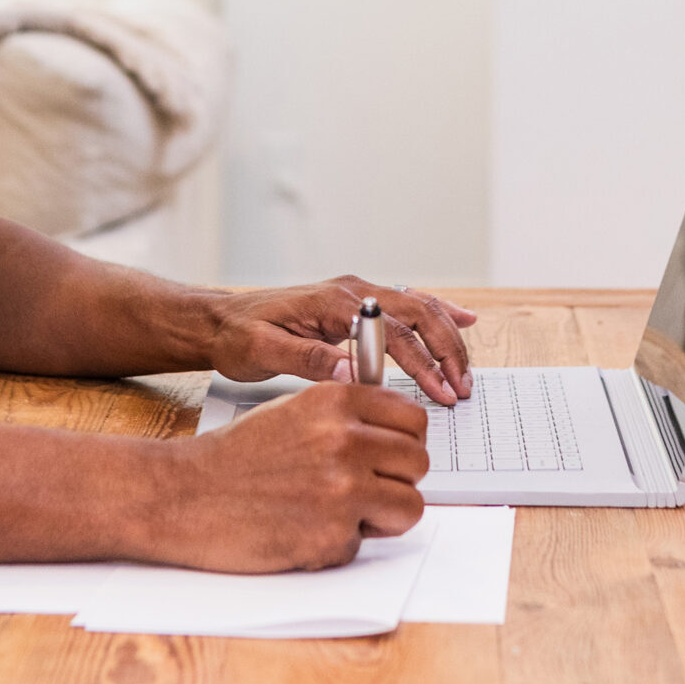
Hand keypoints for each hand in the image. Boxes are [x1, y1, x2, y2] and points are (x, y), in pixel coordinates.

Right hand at [172, 383, 427, 569]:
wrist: (183, 496)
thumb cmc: (232, 457)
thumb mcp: (289, 412)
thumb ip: (342, 416)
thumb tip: (391, 432)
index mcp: (334, 402)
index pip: (412, 419)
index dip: (403, 440)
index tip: (390, 453)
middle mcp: (344, 440)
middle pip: (418, 462)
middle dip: (396, 479)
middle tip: (364, 488)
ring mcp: (342, 489)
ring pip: (410, 506)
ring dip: (381, 515)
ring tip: (338, 512)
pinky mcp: (333, 535)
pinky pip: (368, 543)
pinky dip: (342, 543)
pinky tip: (305, 529)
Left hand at [208, 276, 475, 404]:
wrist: (220, 321)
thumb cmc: (237, 336)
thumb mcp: (262, 351)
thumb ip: (306, 359)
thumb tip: (350, 372)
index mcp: (333, 301)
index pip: (393, 332)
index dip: (423, 363)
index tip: (441, 392)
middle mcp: (351, 292)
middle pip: (418, 314)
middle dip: (446, 351)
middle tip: (462, 389)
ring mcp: (356, 295)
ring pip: (419, 308)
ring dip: (446, 339)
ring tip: (464, 373)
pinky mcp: (355, 305)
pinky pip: (407, 306)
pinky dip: (438, 314)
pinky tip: (463, 320)